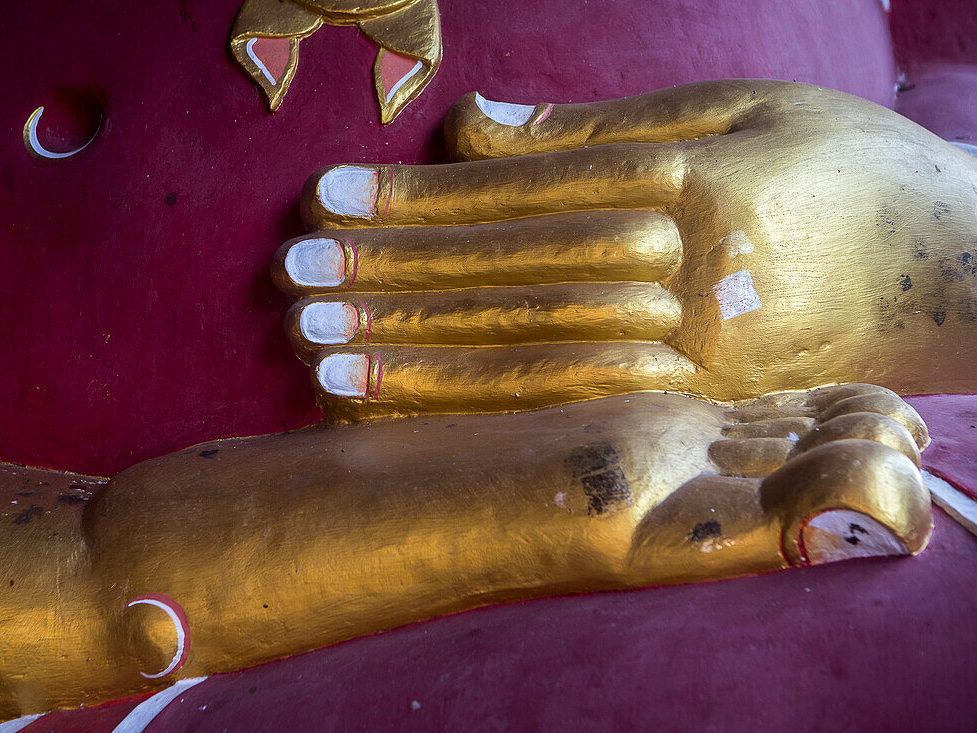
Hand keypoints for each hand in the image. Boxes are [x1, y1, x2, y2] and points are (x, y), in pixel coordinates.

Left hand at [272, 80, 976, 420]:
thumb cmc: (851, 170)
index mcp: (696, 185)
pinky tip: (410, 411)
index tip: (325, 197)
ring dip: (418, 356)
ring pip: (531, 354)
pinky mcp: (702, 410)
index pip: (522, 195)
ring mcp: (696, 357)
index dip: (417, 198)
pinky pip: (577, 415)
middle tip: (293, 277)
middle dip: (391, 278)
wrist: (960, 273)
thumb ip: (601, 126)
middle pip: (511, 276)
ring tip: (320, 351)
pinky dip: (486, 415)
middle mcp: (689, 277)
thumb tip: (473, 127)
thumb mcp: (743, 108)